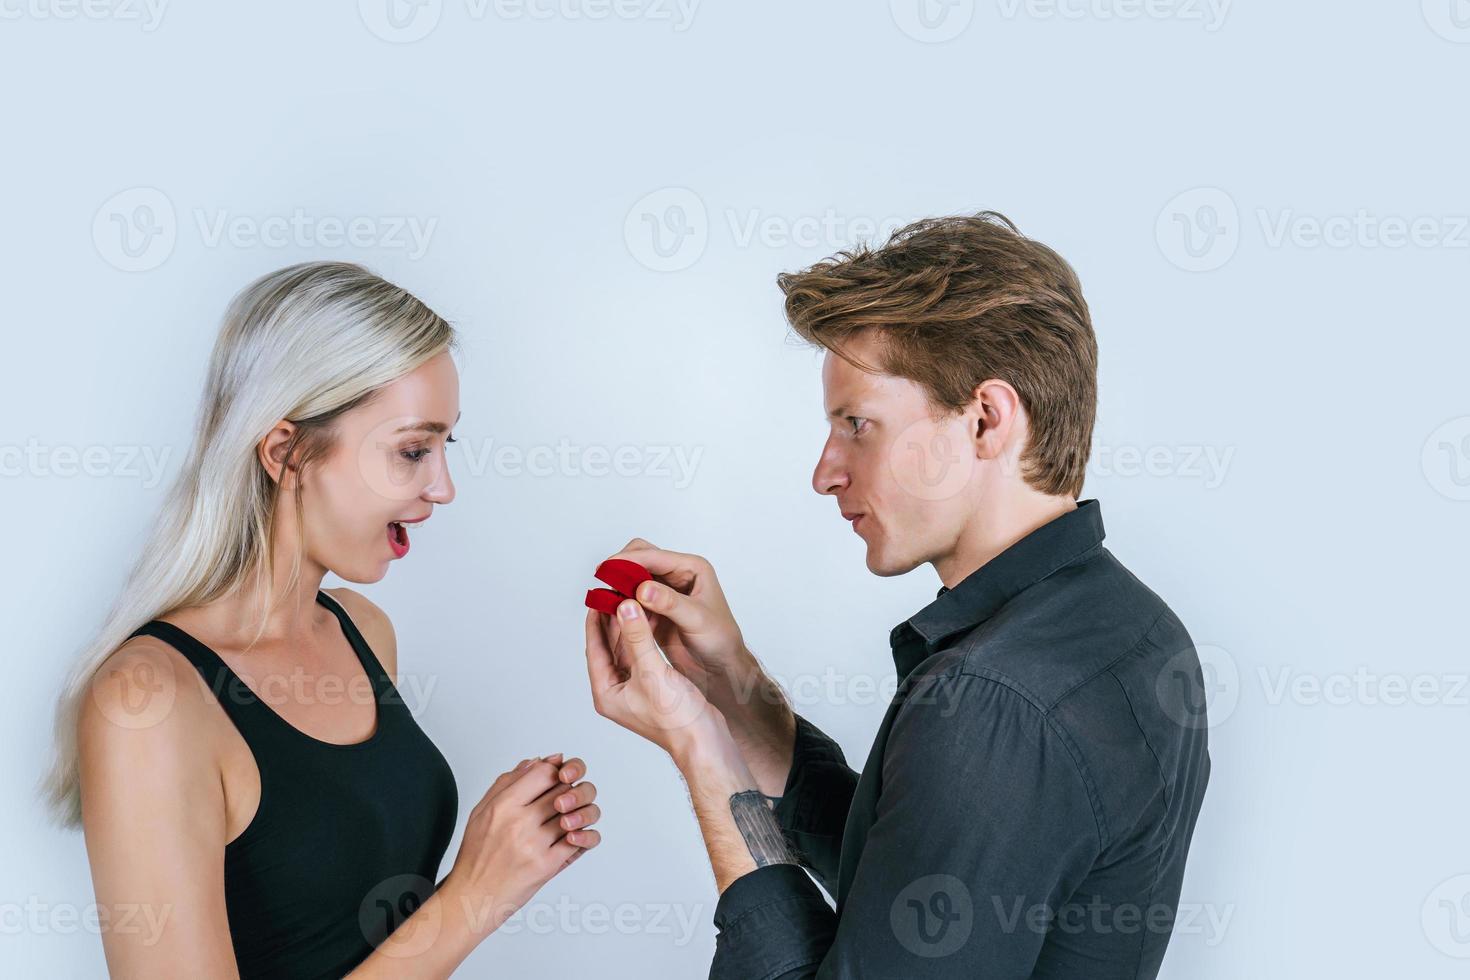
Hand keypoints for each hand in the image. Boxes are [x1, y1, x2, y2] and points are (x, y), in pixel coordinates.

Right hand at [442, 755, 600, 934]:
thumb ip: (509, 782)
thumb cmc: (477, 856)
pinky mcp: (547, 865)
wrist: (473, 897)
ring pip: (576, 813)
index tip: (557, 776)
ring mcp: (535, 844)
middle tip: (566, 796)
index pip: (545, 772)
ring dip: (579, 812)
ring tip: (569, 817)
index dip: (556, 770)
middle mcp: (520, 822)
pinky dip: (584, 836)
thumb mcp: (482, 811)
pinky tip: (573, 836)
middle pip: (564, 790)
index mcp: (503, 805)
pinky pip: (580, 841)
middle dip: (571, 790)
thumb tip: (537, 761)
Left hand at [596, 541, 795, 794]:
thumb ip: (638, 637)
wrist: (705, 742)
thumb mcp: (652, 672)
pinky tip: (652, 619)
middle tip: (616, 592)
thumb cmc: (677, 720)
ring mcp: (636, 690)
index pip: (594, 648)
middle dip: (613, 620)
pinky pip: (643, 654)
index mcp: (606, 693)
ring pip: (627, 649)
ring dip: (630, 626)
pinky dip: (645, 636)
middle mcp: (617, 692)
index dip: (595, 620)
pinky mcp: (654, 688)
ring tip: (633, 598)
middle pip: (609, 647)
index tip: (599, 596)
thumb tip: (624, 607)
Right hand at [599, 539, 776, 719]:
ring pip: (632, 578)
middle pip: (640, 558)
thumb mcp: (697, 620)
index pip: (655, 556)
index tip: (608, 569)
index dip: (629, 560)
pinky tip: (612, 615)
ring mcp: (664, 592)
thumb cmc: (721, 640)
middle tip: (603, 581)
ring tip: (604, 600)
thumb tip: (643, 589)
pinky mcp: (654, 609)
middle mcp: (677, 575)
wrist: (721, 668)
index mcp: (692, 568)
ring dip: (618, 587)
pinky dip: (621, 605)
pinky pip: (631, 600)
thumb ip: (670, 603)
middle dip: (621, 568)